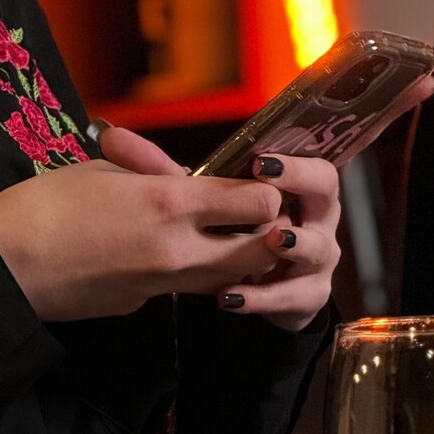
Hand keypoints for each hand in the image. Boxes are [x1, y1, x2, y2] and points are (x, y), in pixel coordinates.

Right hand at [0, 130, 282, 321]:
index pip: (257, 204)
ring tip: (205, 234)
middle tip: (241, 216)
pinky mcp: (141, 306)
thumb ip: (152, 173)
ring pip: (227, 278)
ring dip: (229, 258)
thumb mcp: (102, 170)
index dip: (261, 192)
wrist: (6, 265)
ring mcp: (162, 286)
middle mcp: (179, 251)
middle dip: (261, 234)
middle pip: (259, 252)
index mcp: (170, 204)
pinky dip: (184, 273)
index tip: (246, 183)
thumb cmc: (46, 203)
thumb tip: (179, 180)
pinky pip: (181, 288)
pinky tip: (151, 253)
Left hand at [100, 124, 343, 332]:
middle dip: (301, 187)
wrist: (253, 285)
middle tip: (272, 189)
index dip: (287, 158)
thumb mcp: (190, 196)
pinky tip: (232, 296)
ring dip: (294, 243)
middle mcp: (311, 212)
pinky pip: (294, 294)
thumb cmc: (224, 226)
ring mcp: (313, 255)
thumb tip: (111, 137)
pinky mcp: (305, 294)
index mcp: (290, 179)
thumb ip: (155, 169)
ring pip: (316, 246)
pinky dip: (263, 296)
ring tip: (272, 241)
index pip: (300, 154)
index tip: (259, 161)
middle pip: (323, 189)